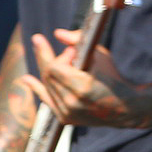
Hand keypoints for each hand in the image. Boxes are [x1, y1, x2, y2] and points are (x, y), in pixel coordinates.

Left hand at [24, 29, 151, 128]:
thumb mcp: (101, 56)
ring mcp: (66, 113)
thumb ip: (78, 42)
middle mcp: (71, 103)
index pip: (55, 68)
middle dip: (50, 59)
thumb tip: (57, 33)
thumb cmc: (114, 78)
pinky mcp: (64, 118)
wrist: (124, 107)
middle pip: (48, 76)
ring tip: (47, 54)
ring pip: (46, 86)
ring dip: (48, 70)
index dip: (61, 56)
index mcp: (82, 87)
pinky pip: (46, 99)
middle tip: (46, 43)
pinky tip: (26, 78)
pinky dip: (37, 87)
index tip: (73, 51)